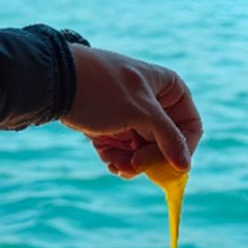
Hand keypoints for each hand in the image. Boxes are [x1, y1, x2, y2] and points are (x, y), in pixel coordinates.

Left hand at [62, 45, 202, 177]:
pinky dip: (117, 158)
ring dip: (131, 162)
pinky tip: (108, 160)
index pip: (190, 127)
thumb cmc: (104, 89)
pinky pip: (124, 151)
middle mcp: (154, 103)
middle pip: (166, 143)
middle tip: (134, 166)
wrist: (56, 81)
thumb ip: (168, 138)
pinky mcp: (112, 127)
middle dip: (150, 158)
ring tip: (115, 163)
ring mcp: (132, 116)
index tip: (166, 165)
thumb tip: (185, 166)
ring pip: (144, 151)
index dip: (182, 148)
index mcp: (169, 89)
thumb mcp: (142, 113)